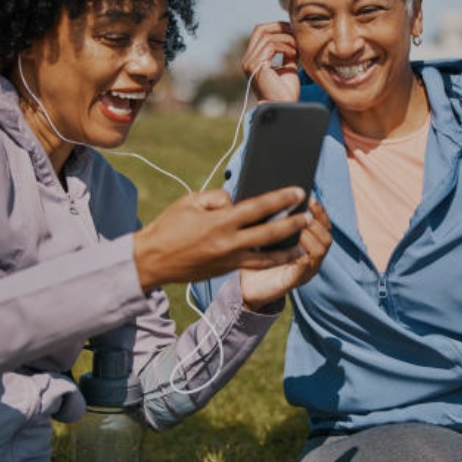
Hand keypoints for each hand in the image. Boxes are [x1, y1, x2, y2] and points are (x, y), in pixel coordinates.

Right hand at [132, 187, 311, 289]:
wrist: (152, 261)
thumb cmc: (169, 226)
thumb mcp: (191, 201)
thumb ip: (217, 198)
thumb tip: (236, 202)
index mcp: (220, 222)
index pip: (259, 208)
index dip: (281, 198)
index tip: (299, 191)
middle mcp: (229, 243)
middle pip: (270, 233)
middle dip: (293, 223)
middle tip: (309, 215)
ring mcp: (229, 260)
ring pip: (267, 258)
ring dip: (287, 250)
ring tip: (303, 244)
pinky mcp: (226, 270)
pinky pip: (254, 266)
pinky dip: (270, 261)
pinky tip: (281, 256)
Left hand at [240, 197, 331, 310]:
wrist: (247, 284)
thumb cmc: (258, 255)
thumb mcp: (266, 233)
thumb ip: (272, 216)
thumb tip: (270, 192)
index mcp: (308, 243)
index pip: (323, 225)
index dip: (319, 211)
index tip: (310, 198)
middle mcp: (311, 256)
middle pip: (326, 237)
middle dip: (316, 223)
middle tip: (303, 214)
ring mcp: (305, 270)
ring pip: (320, 251)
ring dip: (310, 237)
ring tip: (299, 230)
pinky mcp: (293, 282)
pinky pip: (303, 270)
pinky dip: (302, 260)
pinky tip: (297, 252)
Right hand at [241, 21, 300, 102]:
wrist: (284, 108)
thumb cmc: (285, 93)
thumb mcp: (288, 68)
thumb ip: (287, 53)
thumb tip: (293, 38)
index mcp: (253, 59)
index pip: (260, 33)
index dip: (276, 27)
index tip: (293, 31)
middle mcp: (248, 60)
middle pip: (260, 29)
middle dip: (279, 27)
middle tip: (295, 33)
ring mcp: (250, 63)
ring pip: (267, 37)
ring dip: (286, 39)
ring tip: (296, 48)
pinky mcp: (256, 66)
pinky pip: (271, 46)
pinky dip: (285, 47)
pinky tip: (293, 55)